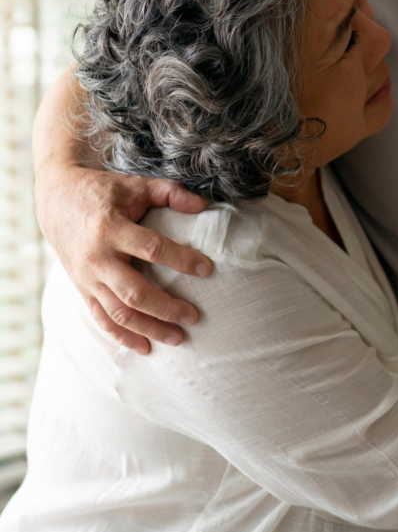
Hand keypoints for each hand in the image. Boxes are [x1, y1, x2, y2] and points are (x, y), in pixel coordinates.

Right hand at [34, 161, 210, 353]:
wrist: (56, 200)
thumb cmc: (104, 191)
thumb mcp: (136, 184)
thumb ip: (171, 193)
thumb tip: (204, 206)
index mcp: (111, 228)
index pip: (152, 249)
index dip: (182, 260)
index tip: (207, 269)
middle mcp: (96, 258)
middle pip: (134, 292)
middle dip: (166, 308)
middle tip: (195, 316)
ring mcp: (86, 278)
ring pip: (118, 312)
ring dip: (149, 328)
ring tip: (178, 338)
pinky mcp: (82, 289)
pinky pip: (101, 318)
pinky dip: (122, 336)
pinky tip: (145, 347)